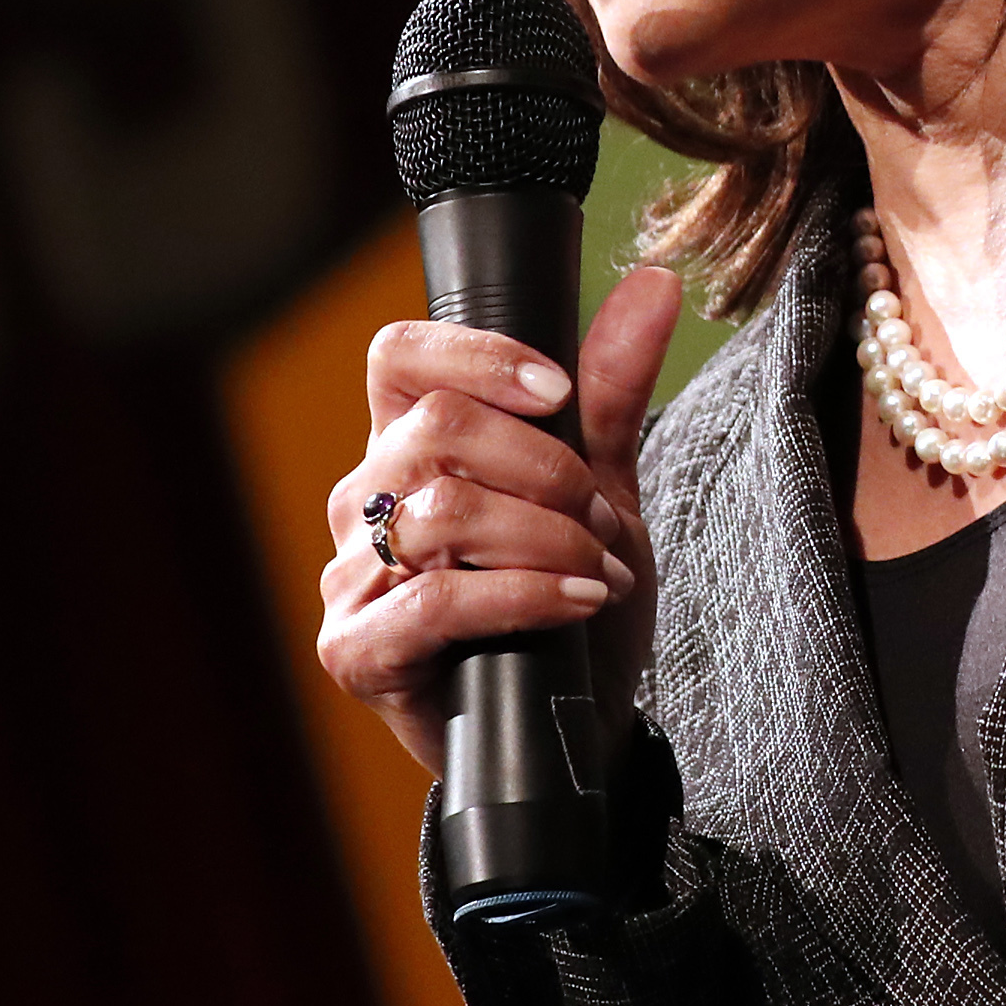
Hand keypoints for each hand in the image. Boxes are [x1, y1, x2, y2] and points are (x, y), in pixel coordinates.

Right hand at [318, 265, 682, 775]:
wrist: (576, 724)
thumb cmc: (571, 594)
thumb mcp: (603, 485)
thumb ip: (612, 389)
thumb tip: (656, 281)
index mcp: (403, 444)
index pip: (398, 356)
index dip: (478, 357)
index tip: (558, 392)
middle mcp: (361, 502)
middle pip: (436, 428)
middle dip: (547, 468)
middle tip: (602, 517)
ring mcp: (349, 578)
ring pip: (444, 512)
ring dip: (547, 535)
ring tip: (599, 568)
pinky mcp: (355, 652)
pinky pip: (436, 601)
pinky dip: (525, 593)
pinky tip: (578, 600)